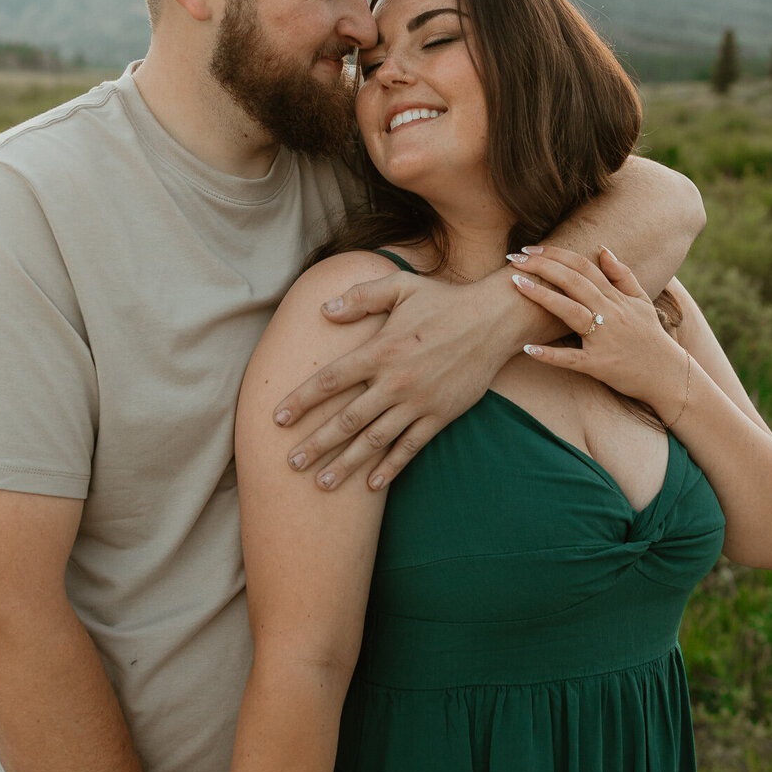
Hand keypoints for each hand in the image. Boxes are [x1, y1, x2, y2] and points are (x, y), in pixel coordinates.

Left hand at [272, 270, 509, 489]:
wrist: (493, 321)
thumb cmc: (443, 300)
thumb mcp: (401, 285)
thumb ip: (361, 296)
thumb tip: (323, 310)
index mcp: (380, 350)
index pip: (330, 380)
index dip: (302, 401)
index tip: (278, 419)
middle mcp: (395, 381)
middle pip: (347, 419)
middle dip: (316, 443)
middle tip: (290, 464)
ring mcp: (418, 402)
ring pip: (375, 440)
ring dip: (346, 463)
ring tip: (322, 482)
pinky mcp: (440, 415)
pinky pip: (410, 447)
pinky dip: (390, 467)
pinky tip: (371, 485)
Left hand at [511, 245, 686, 414]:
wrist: (668, 375)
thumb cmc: (650, 338)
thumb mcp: (642, 301)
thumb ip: (623, 275)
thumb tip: (603, 249)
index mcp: (616, 297)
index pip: (584, 266)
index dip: (556, 254)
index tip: (530, 249)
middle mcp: (610, 313)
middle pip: (573, 281)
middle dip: (542, 266)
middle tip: (514, 258)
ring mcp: (604, 339)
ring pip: (571, 311)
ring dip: (543, 296)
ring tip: (517, 283)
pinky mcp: (599, 365)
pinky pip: (571, 359)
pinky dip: (550, 355)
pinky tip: (528, 349)